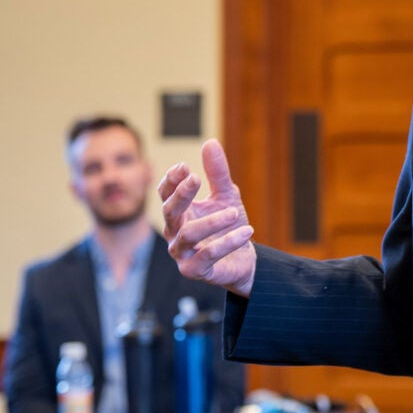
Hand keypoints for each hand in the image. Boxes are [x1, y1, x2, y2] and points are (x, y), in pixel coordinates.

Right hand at [158, 139, 256, 297]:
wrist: (243, 258)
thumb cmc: (228, 225)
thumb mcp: (226, 195)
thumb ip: (217, 173)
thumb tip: (210, 142)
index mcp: (178, 212)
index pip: (165, 193)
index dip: (171, 180)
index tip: (185, 166)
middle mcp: (174, 232)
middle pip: (168, 211)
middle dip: (181, 194)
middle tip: (197, 178)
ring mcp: (182, 253)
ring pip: (188, 234)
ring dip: (212, 221)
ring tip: (234, 210)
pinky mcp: (195, 270)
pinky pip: (208, 255)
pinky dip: (228, 241)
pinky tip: (247, 231)